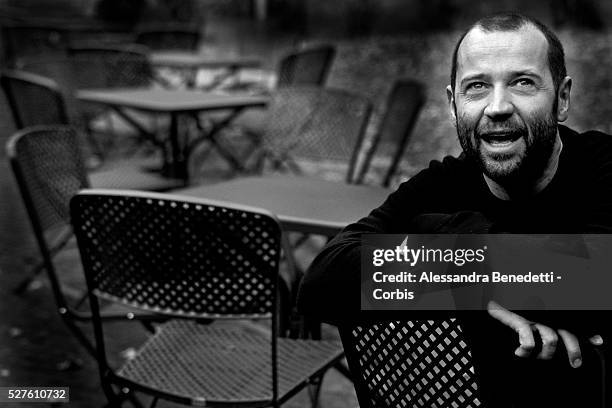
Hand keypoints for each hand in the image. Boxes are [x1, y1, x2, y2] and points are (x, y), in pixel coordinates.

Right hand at [486, 301, 602, 367]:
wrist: (486, 292)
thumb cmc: (505, 300)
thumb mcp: (525, 311)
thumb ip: (537, 321)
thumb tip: (562, 328)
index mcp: (548, 312)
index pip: (572, 322)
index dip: (586, 332)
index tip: (598, 341)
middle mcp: (543, 313)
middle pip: (568, 332)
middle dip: (574, 350)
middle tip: (575, 363)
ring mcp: (531, 316)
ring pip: (551, 339)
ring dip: (545, 354)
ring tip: (538, 358)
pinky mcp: (517, 318)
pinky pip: (527, 339)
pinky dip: (525, 350)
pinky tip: (520, 353)